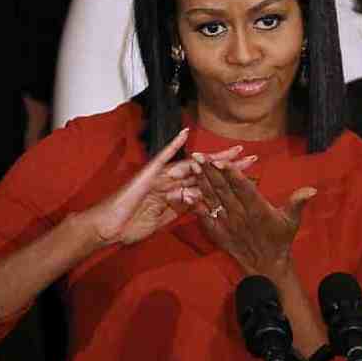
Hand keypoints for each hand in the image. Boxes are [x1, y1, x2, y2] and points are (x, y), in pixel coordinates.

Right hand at [83, 130, 248, 245]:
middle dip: (230, 166)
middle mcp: (172, 181)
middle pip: (206, 172)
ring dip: (214, 158)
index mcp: (177, 193)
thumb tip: (198, 202)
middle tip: (253, 158)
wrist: (108, 228)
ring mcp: (161, 176)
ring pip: (193, 164)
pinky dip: (173, 144)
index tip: (249, 177)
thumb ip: (180, 209)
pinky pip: (162, 157)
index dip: (228, 180)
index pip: (208, 185)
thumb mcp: (163, 220)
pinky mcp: (148, 174)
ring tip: (235, 151)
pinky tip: (186, 132)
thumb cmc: (131, 226)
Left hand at [192, 154, 315, 279]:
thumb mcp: (291, 221)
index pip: (243, 188)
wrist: (266, 265)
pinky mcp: (219, 232)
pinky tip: (186, 193)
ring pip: (212, 199)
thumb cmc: (280, 238)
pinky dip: (195, 206)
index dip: (232, 175)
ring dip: (201, 182)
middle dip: (209, 172)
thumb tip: (311, 190)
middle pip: (223, 190)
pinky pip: (205, 217)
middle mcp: (240, 215)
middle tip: (198, 156)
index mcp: (258, 209)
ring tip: (192, 166)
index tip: (221, 161)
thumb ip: (297, 203)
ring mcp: (227, 224)